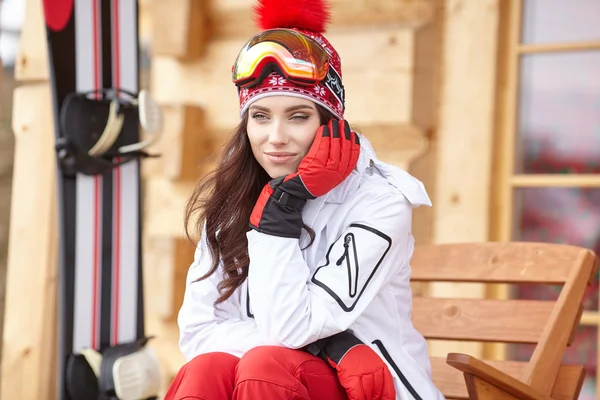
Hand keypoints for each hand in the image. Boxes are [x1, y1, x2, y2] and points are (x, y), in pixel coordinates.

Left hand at [250, 119, 359, 237]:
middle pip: (345, 150)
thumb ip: (333, 163)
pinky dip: (323, 137)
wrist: (294, 193)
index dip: (353, 144)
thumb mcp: (325, 174)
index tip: (352, 133)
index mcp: (340, 176)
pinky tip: (322, 128)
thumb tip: (339, 147)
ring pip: (334, 147)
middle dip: (345, 134)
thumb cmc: (308, 181)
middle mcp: (335, 174)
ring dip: (335, 133)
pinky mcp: (314, 167)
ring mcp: (326, 171)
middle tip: (343, 123)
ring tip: (334, 122)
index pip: (352, 157)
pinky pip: (321, 148)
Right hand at [320, 331, 395, 399]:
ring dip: (366, 399)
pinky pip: (357, 394)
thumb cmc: (356, 352)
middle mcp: (373, 369)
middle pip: (378, 392)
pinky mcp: (352, 376)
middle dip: (376, 399)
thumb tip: (380, 388)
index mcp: (380, 366)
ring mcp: (363, 373)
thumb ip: (378, 374)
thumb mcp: (372, 361)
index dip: (387, 397)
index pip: (388, 387)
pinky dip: (356, 399)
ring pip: (368, 394)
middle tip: (373, 399)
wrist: (342, 344)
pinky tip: (355, 399)